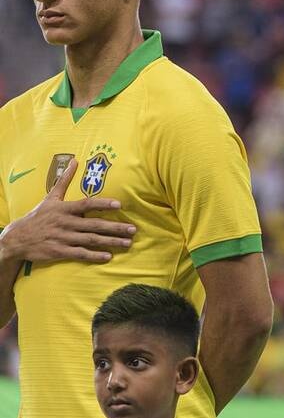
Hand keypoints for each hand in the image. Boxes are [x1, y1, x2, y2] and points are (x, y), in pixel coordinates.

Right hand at [0, 158, 134, 263]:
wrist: (17, 238)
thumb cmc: (38, 216)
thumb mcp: (50, 197)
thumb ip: (64, 180)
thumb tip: (75, 161)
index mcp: (64, 208)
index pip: (86, 204)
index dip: (102, 204)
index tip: (119, 204)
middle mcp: (65, 223)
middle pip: (94, 224)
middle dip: (115, 227)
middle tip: (133, 229)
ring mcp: (63, 238)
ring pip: (90, 240)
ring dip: (110, 242)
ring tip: (127, 243)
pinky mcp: (59, 251)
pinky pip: (80, 253)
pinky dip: (94, 255)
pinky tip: (108, 256)